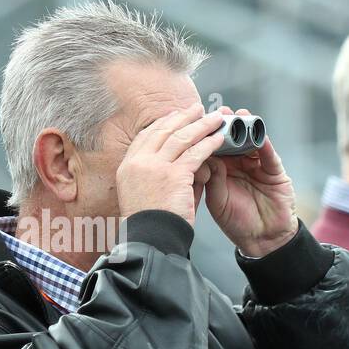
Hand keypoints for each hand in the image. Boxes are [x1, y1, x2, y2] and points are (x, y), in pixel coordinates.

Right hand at [116, 103, 225, 224]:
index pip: (146, 136)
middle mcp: (138, 162)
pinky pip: (195, 153)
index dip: (163, 124)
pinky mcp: (173, 175)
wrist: (150, 239)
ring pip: (180, 138)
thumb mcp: (146, 195)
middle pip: (163, 131)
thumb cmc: (152, 224)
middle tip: (197, 108)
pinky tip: (220, 138)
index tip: (175, 116)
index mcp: (128, 166)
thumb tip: (182, 165)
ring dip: (200, 125)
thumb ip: (160, 177)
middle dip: (183, 117)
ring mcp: (154, 167)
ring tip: (214, 118)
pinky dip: (209, 144)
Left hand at [204, 106, 298, 256]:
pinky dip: (264, 143)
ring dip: (246, 128)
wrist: (263, 240)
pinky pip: (269, 155)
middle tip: (219, 112)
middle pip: (232, 140)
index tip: (198, 120)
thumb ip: (212, 178)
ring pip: (251, 142)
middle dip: (226, 125)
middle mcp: (239, 165)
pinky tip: (259, 134)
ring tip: (239, 116)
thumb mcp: (217, 200)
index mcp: (221, 170)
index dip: (206, 134)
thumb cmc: (237, 222)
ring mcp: (258, 167)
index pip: (213, 147)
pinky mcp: (275, 172)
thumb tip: (204, 156)